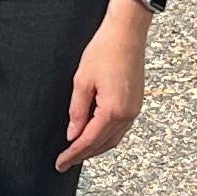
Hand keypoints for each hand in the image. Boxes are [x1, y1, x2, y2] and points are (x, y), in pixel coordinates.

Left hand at [55, 4, 149, 169]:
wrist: (127, 32)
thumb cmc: (105, 50)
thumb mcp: (82, 81)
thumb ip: (77, 111)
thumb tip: (72, 133)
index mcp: (113, 110)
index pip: (88, 141)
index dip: (72, 154)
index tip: (60, 163)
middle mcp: (127, 114)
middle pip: (102, 144)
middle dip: (83, 155)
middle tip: (65, 162)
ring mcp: (134, 110)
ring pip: (113, 139)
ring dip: (95, 148)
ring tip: (78, 152)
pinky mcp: (136, 103)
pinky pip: (120, 129)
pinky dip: (106, 137)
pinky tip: (95, 136)